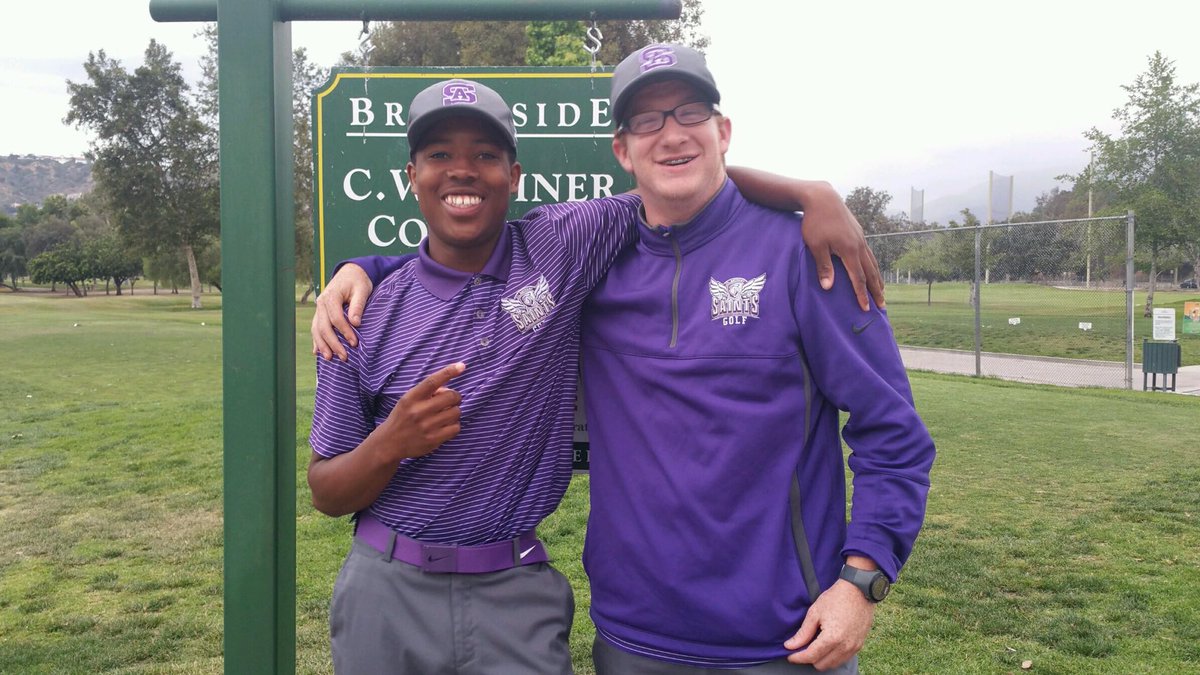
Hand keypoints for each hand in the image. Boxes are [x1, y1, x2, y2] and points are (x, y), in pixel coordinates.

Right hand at [312, 263, 373, 360]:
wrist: (350, 272)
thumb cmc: (358, 281)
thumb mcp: (362, 290)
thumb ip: (358, 306)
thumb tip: (356, 323)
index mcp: (331, 296)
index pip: (335, 318)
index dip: (344, 332)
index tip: (354, 343)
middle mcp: (321, 303)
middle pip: (324, 327)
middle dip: (333, 343)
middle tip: (344, 357)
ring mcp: (319, 308)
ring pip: (317, 329)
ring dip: (322, 345)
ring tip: (329, 358)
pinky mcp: (321, 313)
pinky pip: (316, 328)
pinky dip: (316, 340)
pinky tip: (317, 352)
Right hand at [379, 362, 465, 460]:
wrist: (389, 443)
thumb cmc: (403, 417)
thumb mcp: (408, 400)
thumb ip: (426, 393)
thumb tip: (448, 389)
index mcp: (411, 398)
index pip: (432, 381)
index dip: (448, 372)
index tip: (461, 366)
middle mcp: (418, 411)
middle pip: (451, 396)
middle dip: (455, 397)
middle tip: (450, 401)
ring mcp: (427, 426)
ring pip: (456, 412)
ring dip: (454, 411)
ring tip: (445, 415)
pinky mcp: (433, 440)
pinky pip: (456, 428)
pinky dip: (454, 425)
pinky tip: (445, 426)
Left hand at [784, 580, 874, 670]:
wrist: (859, 590)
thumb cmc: (836, 598)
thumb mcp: (815, 612)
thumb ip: (803, 633)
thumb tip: (790, 646)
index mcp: (832, 638)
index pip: (811, 656)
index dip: (797, 658)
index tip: (789, 655)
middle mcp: (844, 646)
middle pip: (821, 664)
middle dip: (809, 659)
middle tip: (802, 648)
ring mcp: (854, 647)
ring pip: (833, 664)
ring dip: (822, 659)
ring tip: (815, 646)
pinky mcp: (859, 645)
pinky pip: (843, 659)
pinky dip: (833, 656)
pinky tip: (827, 646)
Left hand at [800, 184, 885, 310]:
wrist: (822, 198)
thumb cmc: (815, 222)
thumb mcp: (816, 246)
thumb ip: (823, 267)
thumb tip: (828, 288)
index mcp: (849, 251)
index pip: (858, 278)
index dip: (862, 295)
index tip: (866, 308)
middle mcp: (859, 245)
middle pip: (871, 273)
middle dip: (876, 291)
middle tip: (882, 306)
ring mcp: (860, 238)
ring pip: (872, 262)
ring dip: (878, 279)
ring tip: (882, 292)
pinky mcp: (858, 233)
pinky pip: (869, 254)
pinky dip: (873, 266)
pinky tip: (872, 269)